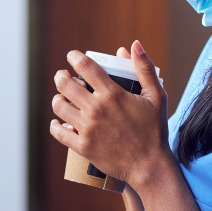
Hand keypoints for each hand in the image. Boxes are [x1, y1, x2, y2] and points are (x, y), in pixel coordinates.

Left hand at [50, 40, 170, 188]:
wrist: (150, 166)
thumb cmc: (154, 129)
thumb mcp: (156, 95)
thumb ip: (144, 67)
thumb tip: (133, 44)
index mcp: (112, 94)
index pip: (85, 67)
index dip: (74, 57)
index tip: (71, 56)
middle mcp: (96, 109)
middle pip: (65, 84)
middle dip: (61, 76)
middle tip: (63, 75)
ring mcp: (87, 129)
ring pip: (59, 106)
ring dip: (58, 98)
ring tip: (62, 97)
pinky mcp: (82, 147)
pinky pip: (59, 132)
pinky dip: (55, 125)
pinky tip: (58, 121)